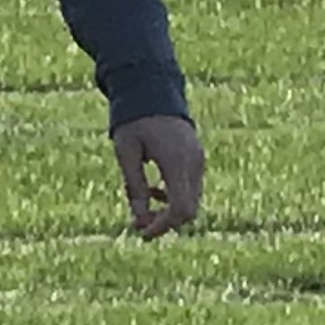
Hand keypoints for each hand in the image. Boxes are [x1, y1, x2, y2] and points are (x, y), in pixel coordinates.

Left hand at [111, 115, 202, 238]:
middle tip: (136, 224)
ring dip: (168, 211)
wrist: (153, 91)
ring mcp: (198, 161)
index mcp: (178, 162)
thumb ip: (135, 186)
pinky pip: (190, 189)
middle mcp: (194, 164)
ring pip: (191, 202)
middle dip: (164, 222)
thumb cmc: (135, 120)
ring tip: (141, 210)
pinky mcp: (196, 159)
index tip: (141, 233)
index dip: (163, 226)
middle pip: (189, 210)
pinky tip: (153, 192)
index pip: (181, 209)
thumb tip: (139, 217)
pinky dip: (174, 198)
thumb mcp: (126, 153)